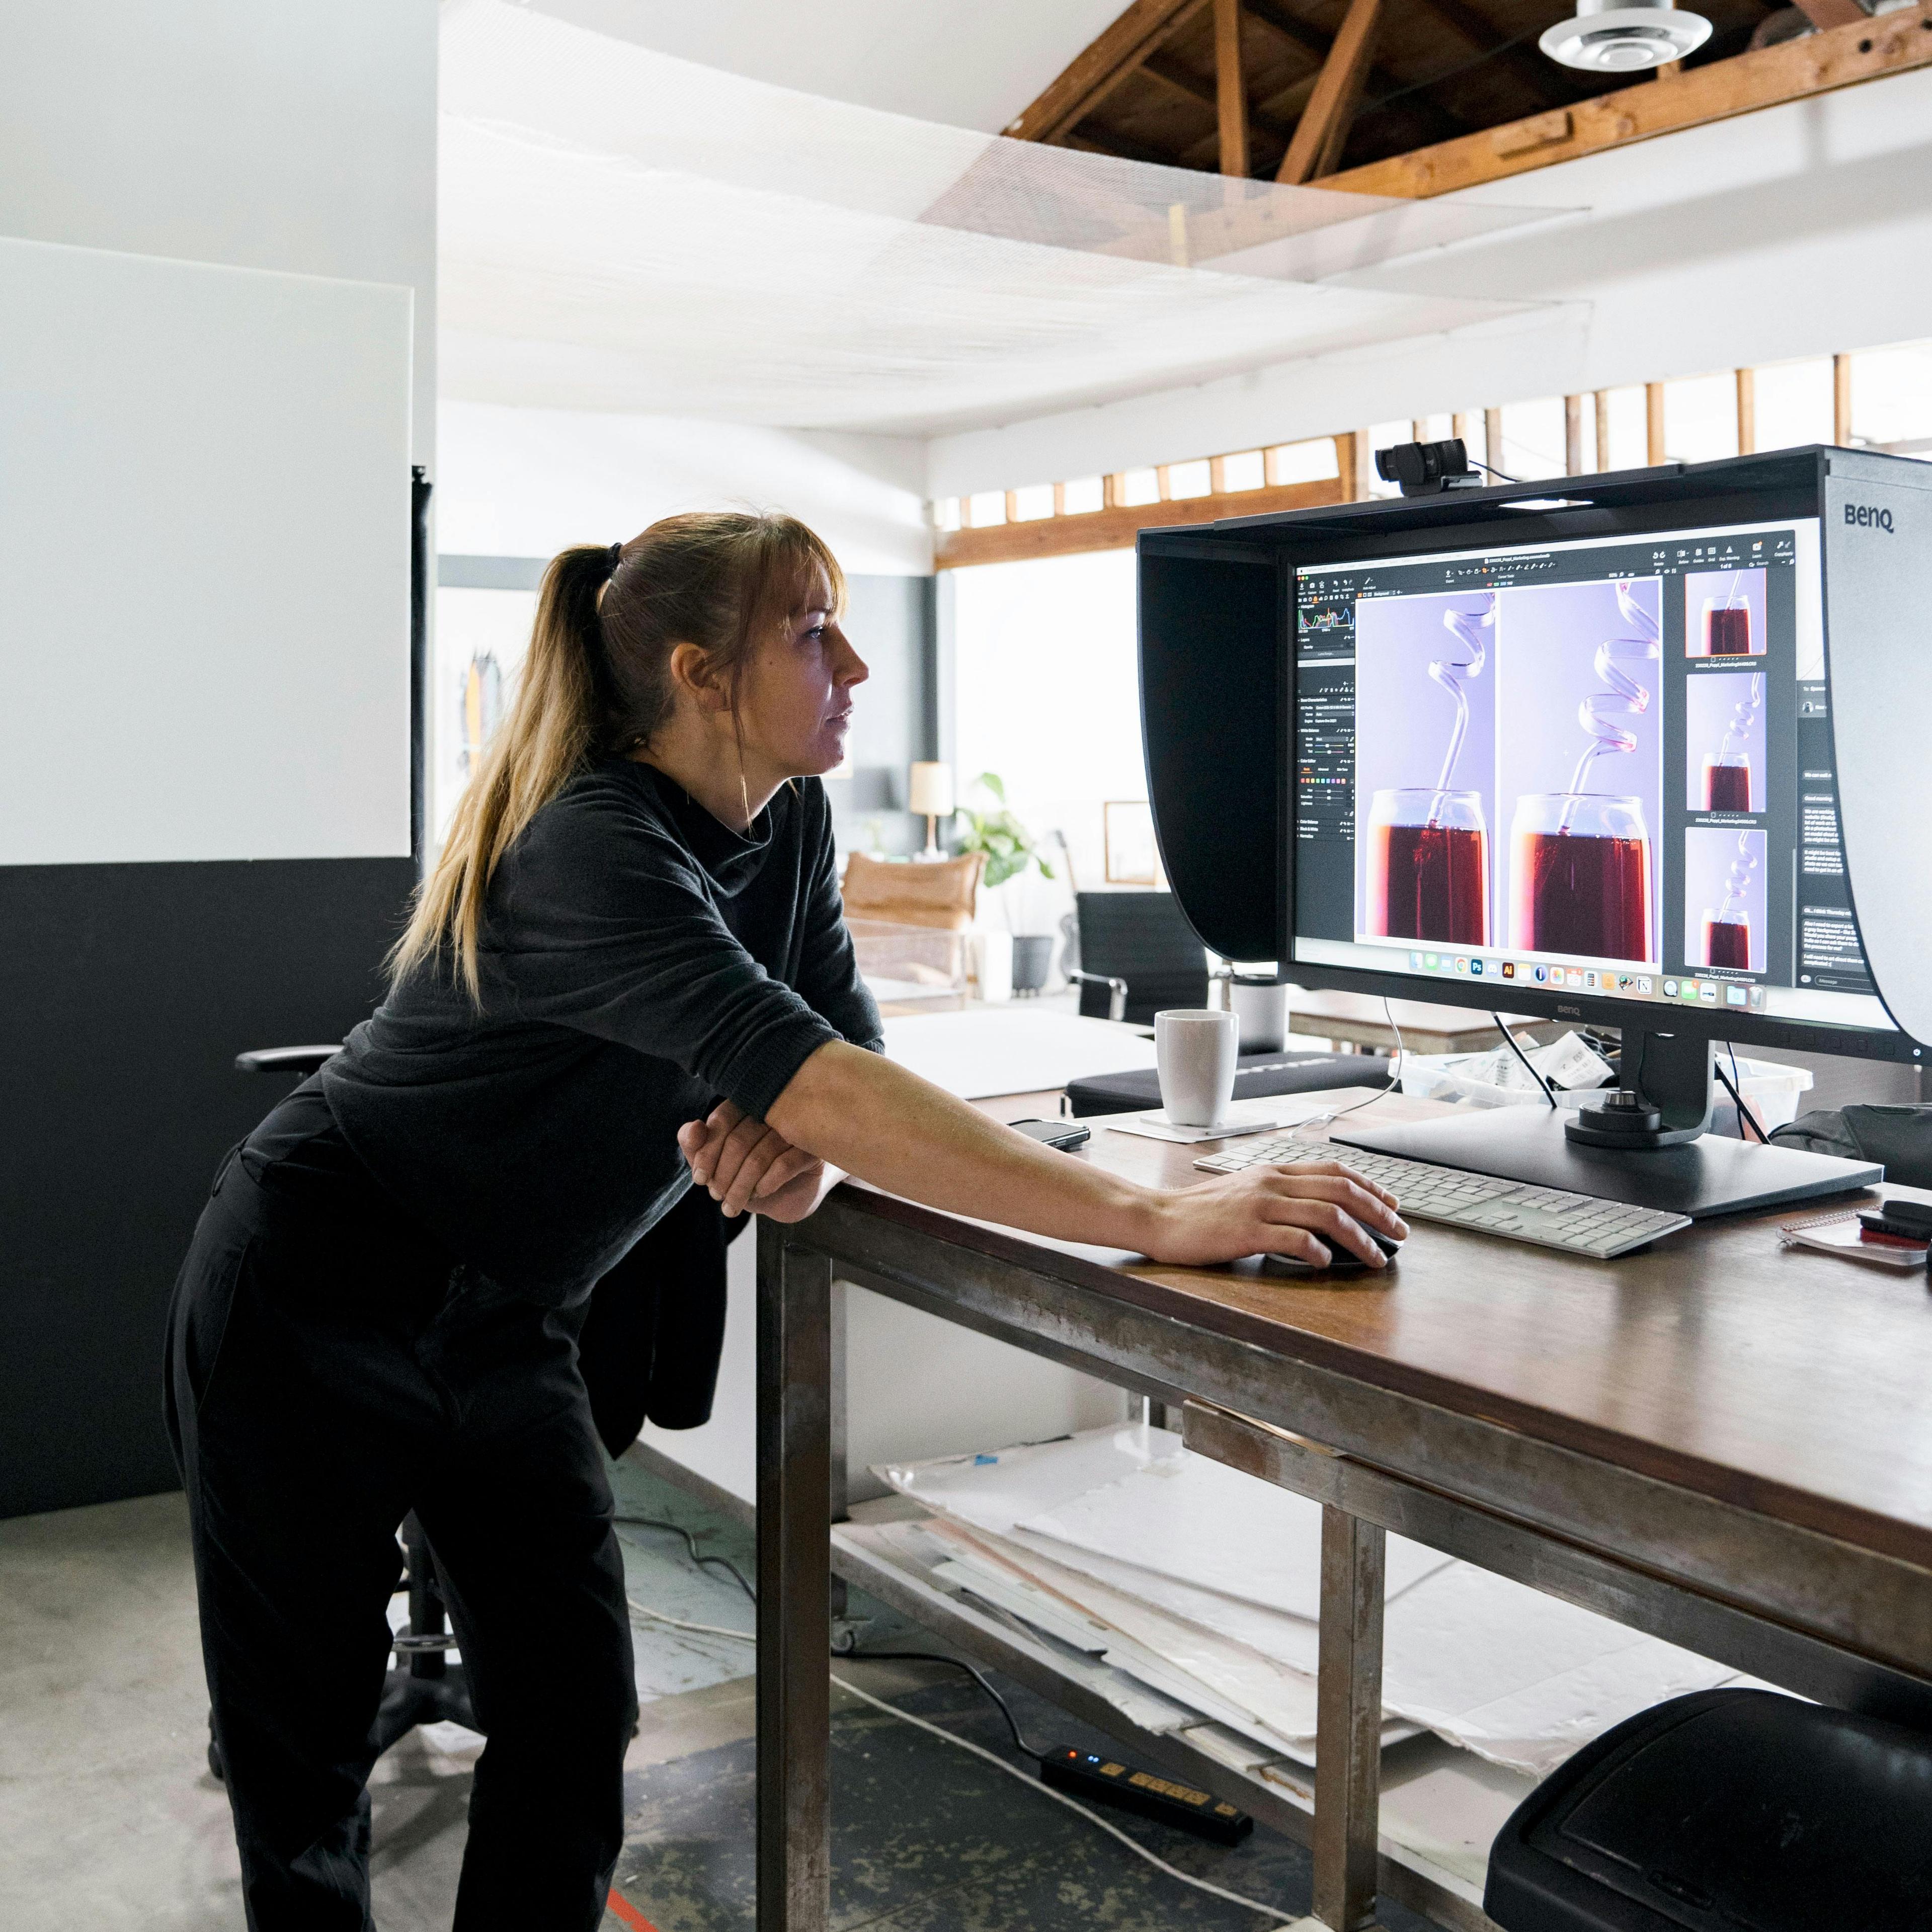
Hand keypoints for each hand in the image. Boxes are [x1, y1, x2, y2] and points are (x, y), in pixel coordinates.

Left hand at [677, 1101, 826, 1220]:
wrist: (792, 1193)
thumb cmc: (752, 1174)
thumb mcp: (718, 1165)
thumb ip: (697, 1147)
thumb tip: (692, 1129)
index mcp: (747, 1106)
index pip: (722, 1119)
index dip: (707, 1152)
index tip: (700, 1179)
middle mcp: (772, 1111)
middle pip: (738, 1140)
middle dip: (722, 1175)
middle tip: (717, 1196)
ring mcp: (795, 1129)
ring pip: (759, 1157)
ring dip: (740, 1188)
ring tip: (733, 1205)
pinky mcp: (812, 1150)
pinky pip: (784, 1165)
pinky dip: (765, 1185)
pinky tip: (760, 1193)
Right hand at [1141, 1160, 1407, 1269]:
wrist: (1160, 1217)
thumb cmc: (1202, 1210)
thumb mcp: (1245, 1189)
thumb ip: (1279, 1193)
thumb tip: (1320, 1210)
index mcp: (1274, 1170)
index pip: (1335, 1171)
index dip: (1371, 1187)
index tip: (1393, 1205)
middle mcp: (1272, 1182)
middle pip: (1340, 1190)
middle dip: (1378, 1212)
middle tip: (1400, 1233)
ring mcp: (1260, 1205)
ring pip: (1326, 1215)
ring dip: (1360, 1238)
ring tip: (1377, 1257)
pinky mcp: (1247, 1231)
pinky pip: (1295, 1239)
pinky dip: (1318, 1251)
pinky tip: (1327, 1263)